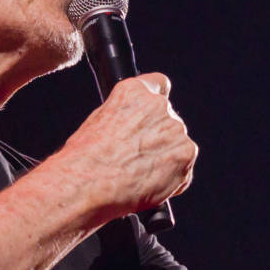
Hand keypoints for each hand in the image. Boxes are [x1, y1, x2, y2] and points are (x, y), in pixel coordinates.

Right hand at [57, 72, 196, 221]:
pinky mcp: (185, 155)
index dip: (155, 104)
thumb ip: (125, 117)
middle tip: (136, 159)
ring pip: (177, 145)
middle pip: (168, 121)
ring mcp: (175, 130)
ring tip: (138, 174)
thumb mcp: (98, 122)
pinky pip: (184, 168)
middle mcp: (158, 105)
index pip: (159, 84)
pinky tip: (148, 184)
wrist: (87, 184)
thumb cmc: (84, 159)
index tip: (153, 117)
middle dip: (157, 139)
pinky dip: (171, 178)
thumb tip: (134, 128)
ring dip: (165, 158)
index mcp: (134, 91)